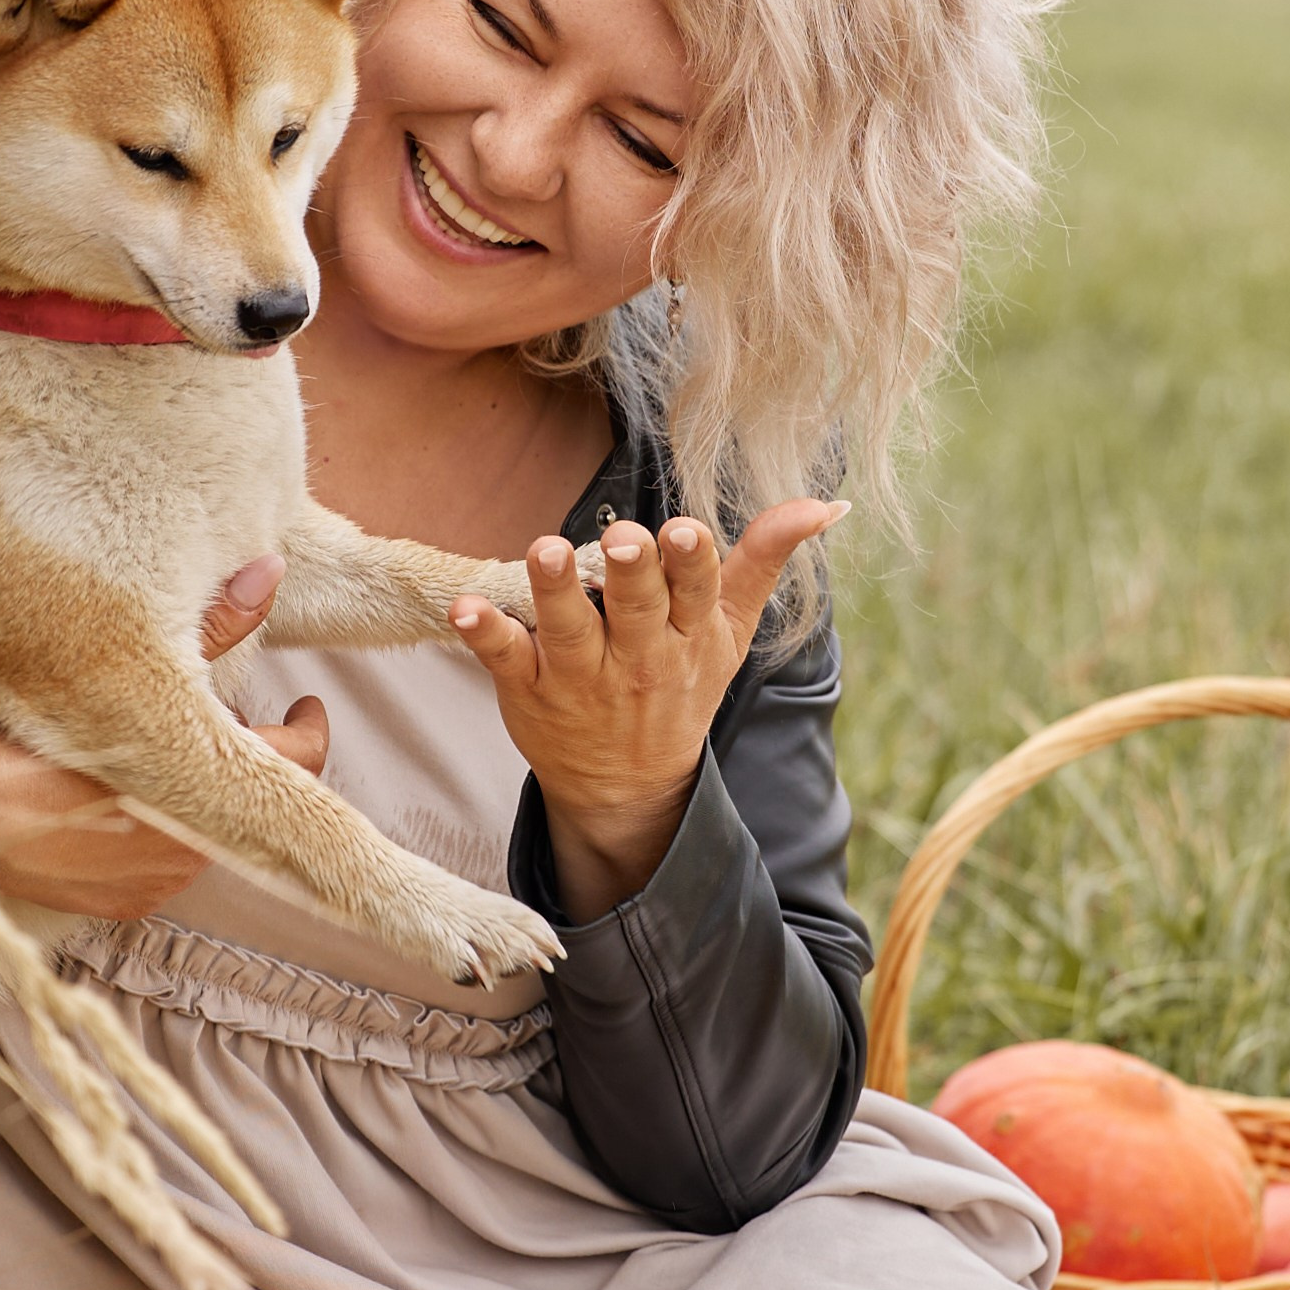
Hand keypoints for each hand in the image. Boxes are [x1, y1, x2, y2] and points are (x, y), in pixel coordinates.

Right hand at [0, 556, 329, 918]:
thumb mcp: (89, 664)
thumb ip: (192, 628)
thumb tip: (267, 575)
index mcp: (165, 807)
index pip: (283, 771)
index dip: (305, 732)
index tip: (304, 699)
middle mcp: (156, 867)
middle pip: (244, 806)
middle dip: (243, 752)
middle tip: (218, 699)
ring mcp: (124, 894)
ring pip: (202, 832)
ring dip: (195, 782)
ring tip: (158, 731)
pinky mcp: (93, 905)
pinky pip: (156, 857)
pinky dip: (156, 814)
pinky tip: (117, 776)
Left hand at [447, 502, 845, 921]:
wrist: (627, 786)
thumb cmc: (681, 687)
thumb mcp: (730, 632)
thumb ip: (764, 561)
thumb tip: (825, 503)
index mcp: (689, 637)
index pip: (696, 594)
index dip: (691, 562)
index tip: (683, 531)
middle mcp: (638, 656)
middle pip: (636, 609)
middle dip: (632, 572)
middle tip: (623, 538)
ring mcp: (580, 675)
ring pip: (568, 628)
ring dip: (555, 589)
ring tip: (546, 550)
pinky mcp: (528, 688)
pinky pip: (504, 657)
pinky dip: (485, 633)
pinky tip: (465, 607)